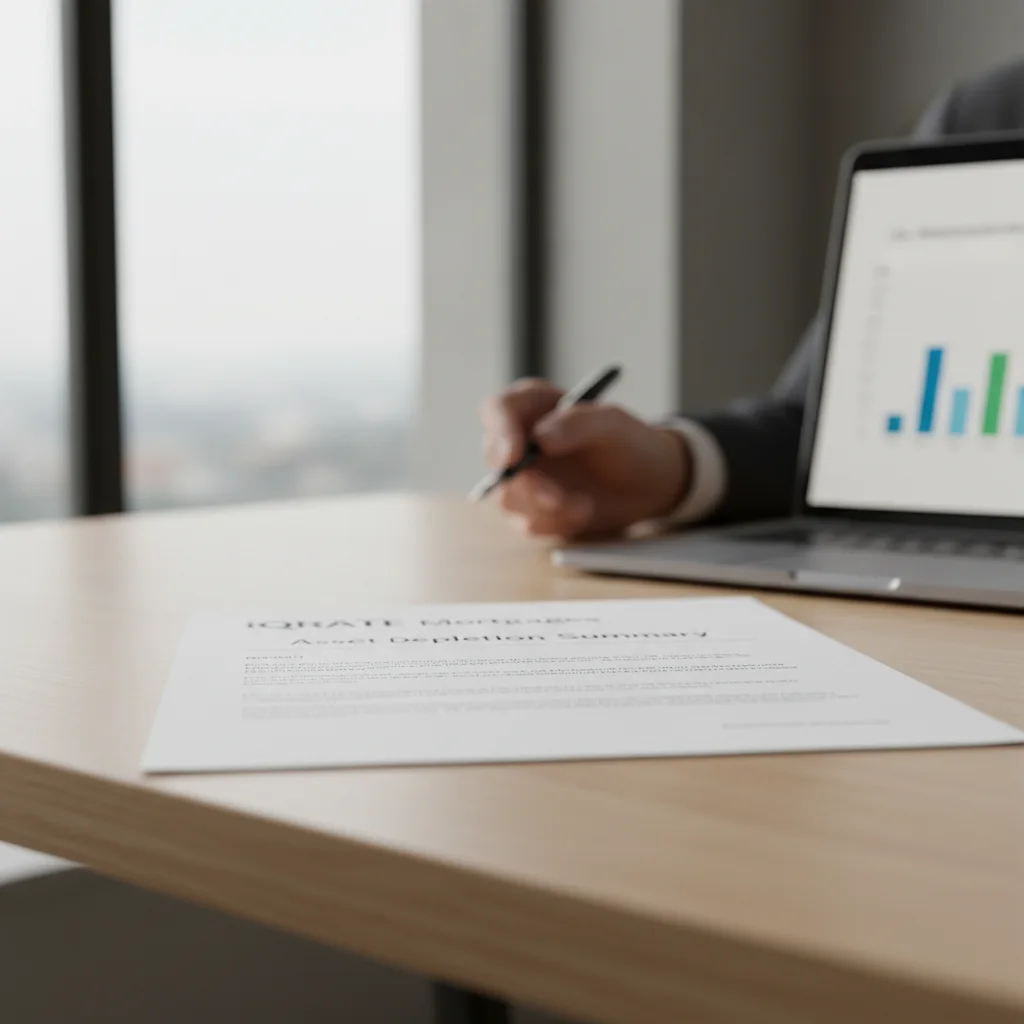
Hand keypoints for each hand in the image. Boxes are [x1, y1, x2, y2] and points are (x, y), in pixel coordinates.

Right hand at [480, 378, 690, 538]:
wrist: (648, 483)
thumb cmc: (628, 442)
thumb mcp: (612, 424)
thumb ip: (578, 422)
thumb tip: (541, 437)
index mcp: (532, 405)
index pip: (498, 410)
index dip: (499, 431)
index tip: (515, 455)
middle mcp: (519, 440)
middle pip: (495, 459)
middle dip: (525, 484)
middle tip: (555, 498)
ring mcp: (522, 477)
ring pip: (506, 498)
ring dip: (545, 509)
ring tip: (583, 505)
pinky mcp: (531, 509)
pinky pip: (527, 523)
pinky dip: (556, 524)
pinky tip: (582, 513)